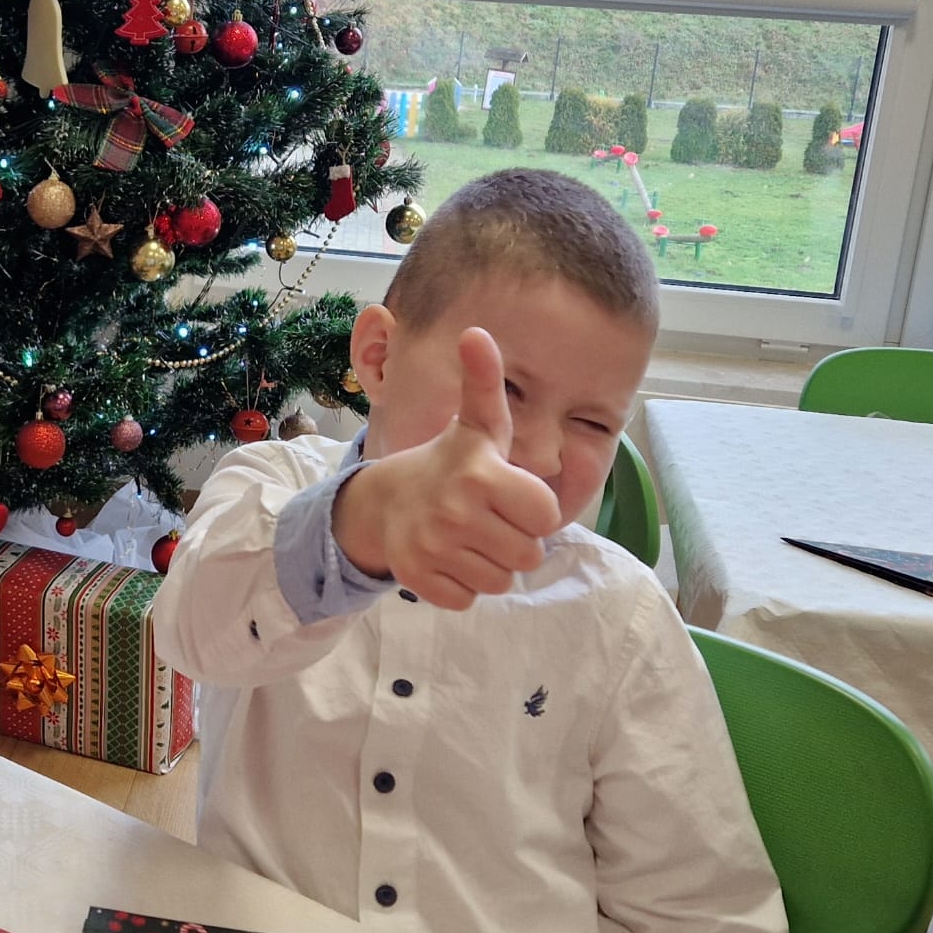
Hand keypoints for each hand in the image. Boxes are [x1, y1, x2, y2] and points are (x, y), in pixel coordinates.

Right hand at [332, 327, 562, 610]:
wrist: (384, 501)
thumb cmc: (452, 463)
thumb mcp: (478, 425)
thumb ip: (485, 384)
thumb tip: (476, 332)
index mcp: (480, 474)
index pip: (548, 516)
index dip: (534, 509)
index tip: (509, 494)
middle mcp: (456, 512)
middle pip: (527, 556)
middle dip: (514, 541)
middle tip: (488, 520)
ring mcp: (434, 548)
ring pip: (499, 583)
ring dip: (489, 566)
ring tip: (468, 539)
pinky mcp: (418, 580)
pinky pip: (467, 600)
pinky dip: (461, 586)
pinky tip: (448, 559)